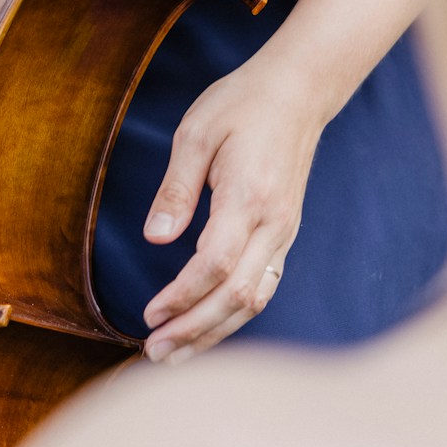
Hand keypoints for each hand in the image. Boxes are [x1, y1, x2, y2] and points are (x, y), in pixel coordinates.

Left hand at [139, 56, 329, 363]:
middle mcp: (274, 224)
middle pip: (237, 295)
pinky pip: (263, 285)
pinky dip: (234, 314)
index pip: (214, 265)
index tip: (148, 315)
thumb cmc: (240, 105)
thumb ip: (175, 188)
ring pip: (254, 299)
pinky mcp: (284, 234)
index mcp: (248, 198)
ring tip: (175, 354)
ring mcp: (284, 232)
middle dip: (195, 330)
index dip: (181, 297)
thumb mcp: (196, 133)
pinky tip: (208, 328)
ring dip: (214, 331)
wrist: (298, 92)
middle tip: (154, 353)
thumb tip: (155, 237)